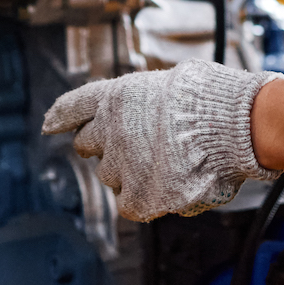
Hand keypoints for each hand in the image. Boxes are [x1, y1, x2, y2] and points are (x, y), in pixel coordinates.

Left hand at [42, 60, 282, 220]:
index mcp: (118, 96)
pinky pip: (130, 205)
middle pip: (88, 145)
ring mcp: (122, 167)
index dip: (60, 116)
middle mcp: (110, 131)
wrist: (234, 128)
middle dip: (104, 146)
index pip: (75, 107)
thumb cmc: (215, 100)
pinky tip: (169, 187)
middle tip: (132, 147)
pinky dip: (145, 200)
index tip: (49, 125)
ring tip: (167, 164)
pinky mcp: (138, 199)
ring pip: (111, 176)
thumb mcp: (176, 79)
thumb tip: (150, 114)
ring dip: (130, 172)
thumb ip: (150, 100)